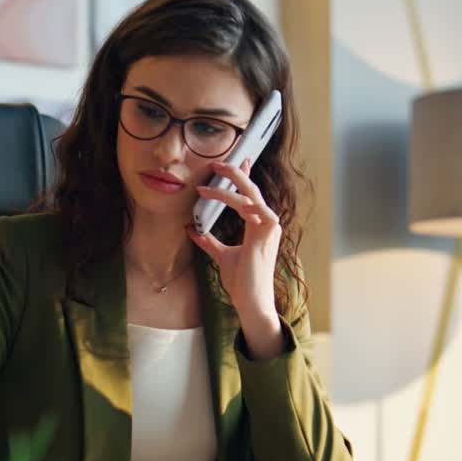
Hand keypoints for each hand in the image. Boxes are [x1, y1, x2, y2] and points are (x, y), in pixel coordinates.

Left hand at [187, 158, 283, 359]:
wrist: (250, 301)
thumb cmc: (241, 281)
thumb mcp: (221, 256)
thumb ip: (209, 241)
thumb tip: (192, 229)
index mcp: (258, 225)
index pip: (250, 194)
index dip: (244, 176)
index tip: (238, 159)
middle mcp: (266, 223)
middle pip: (251, 190)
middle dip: (234, 174)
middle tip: (215, 164)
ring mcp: (269, 229)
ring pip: (250, 197)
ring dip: (228, 190)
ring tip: (205, 188)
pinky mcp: (267, 236)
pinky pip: (259, 212)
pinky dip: (248, 205)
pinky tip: (238, 201)